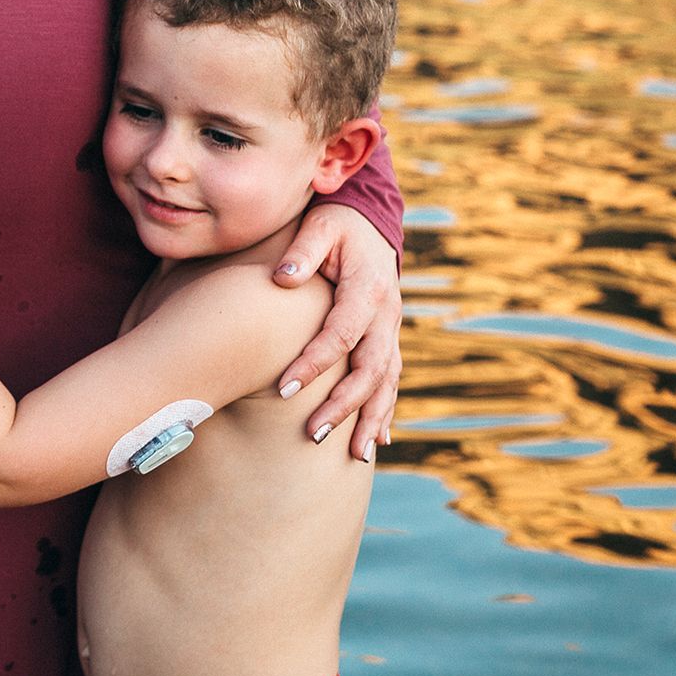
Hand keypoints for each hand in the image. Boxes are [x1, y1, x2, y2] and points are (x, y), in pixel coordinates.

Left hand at [272, 203, 400, 462]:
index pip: (340, 335)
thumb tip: (283, 277)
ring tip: (355, 456)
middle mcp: (386, 315)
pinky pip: (392, 380)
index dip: (314, 363)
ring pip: (387, 382)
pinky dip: (386, 410)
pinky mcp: (388, 338)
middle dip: (343, 406)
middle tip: (312, 434)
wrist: (370, 219)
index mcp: (368, 289)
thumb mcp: (321, 225)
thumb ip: (303, 250)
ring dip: (370, 419)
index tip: (283, 388)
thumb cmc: (337, 223)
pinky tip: (378, 440)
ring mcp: (391, 330)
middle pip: (369, 370)